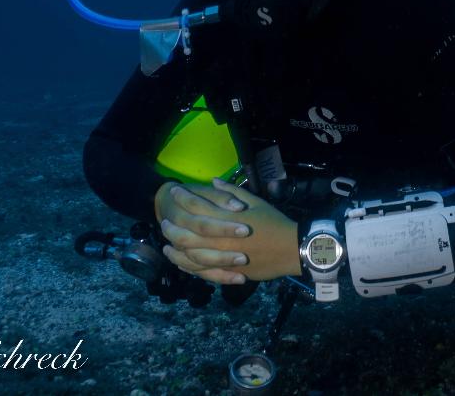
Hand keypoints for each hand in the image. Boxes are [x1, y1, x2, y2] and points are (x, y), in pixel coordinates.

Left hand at [158, 178, 302, 282]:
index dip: (182, 198)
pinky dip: (188, 268)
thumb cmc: (274, 222)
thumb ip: (231, 192)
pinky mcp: (227, 271)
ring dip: (175, 251)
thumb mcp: (255, 202)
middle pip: (186, 233)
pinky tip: (181, 264)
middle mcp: (220, 238)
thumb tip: (213, 182)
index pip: (197, 206)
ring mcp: (223, 257)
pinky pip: (202, 272)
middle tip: (163, 223)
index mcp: (227, 218)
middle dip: (171, 228)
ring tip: (166, 246)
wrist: (291, 248)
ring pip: (189, 256)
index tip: (174, 193)